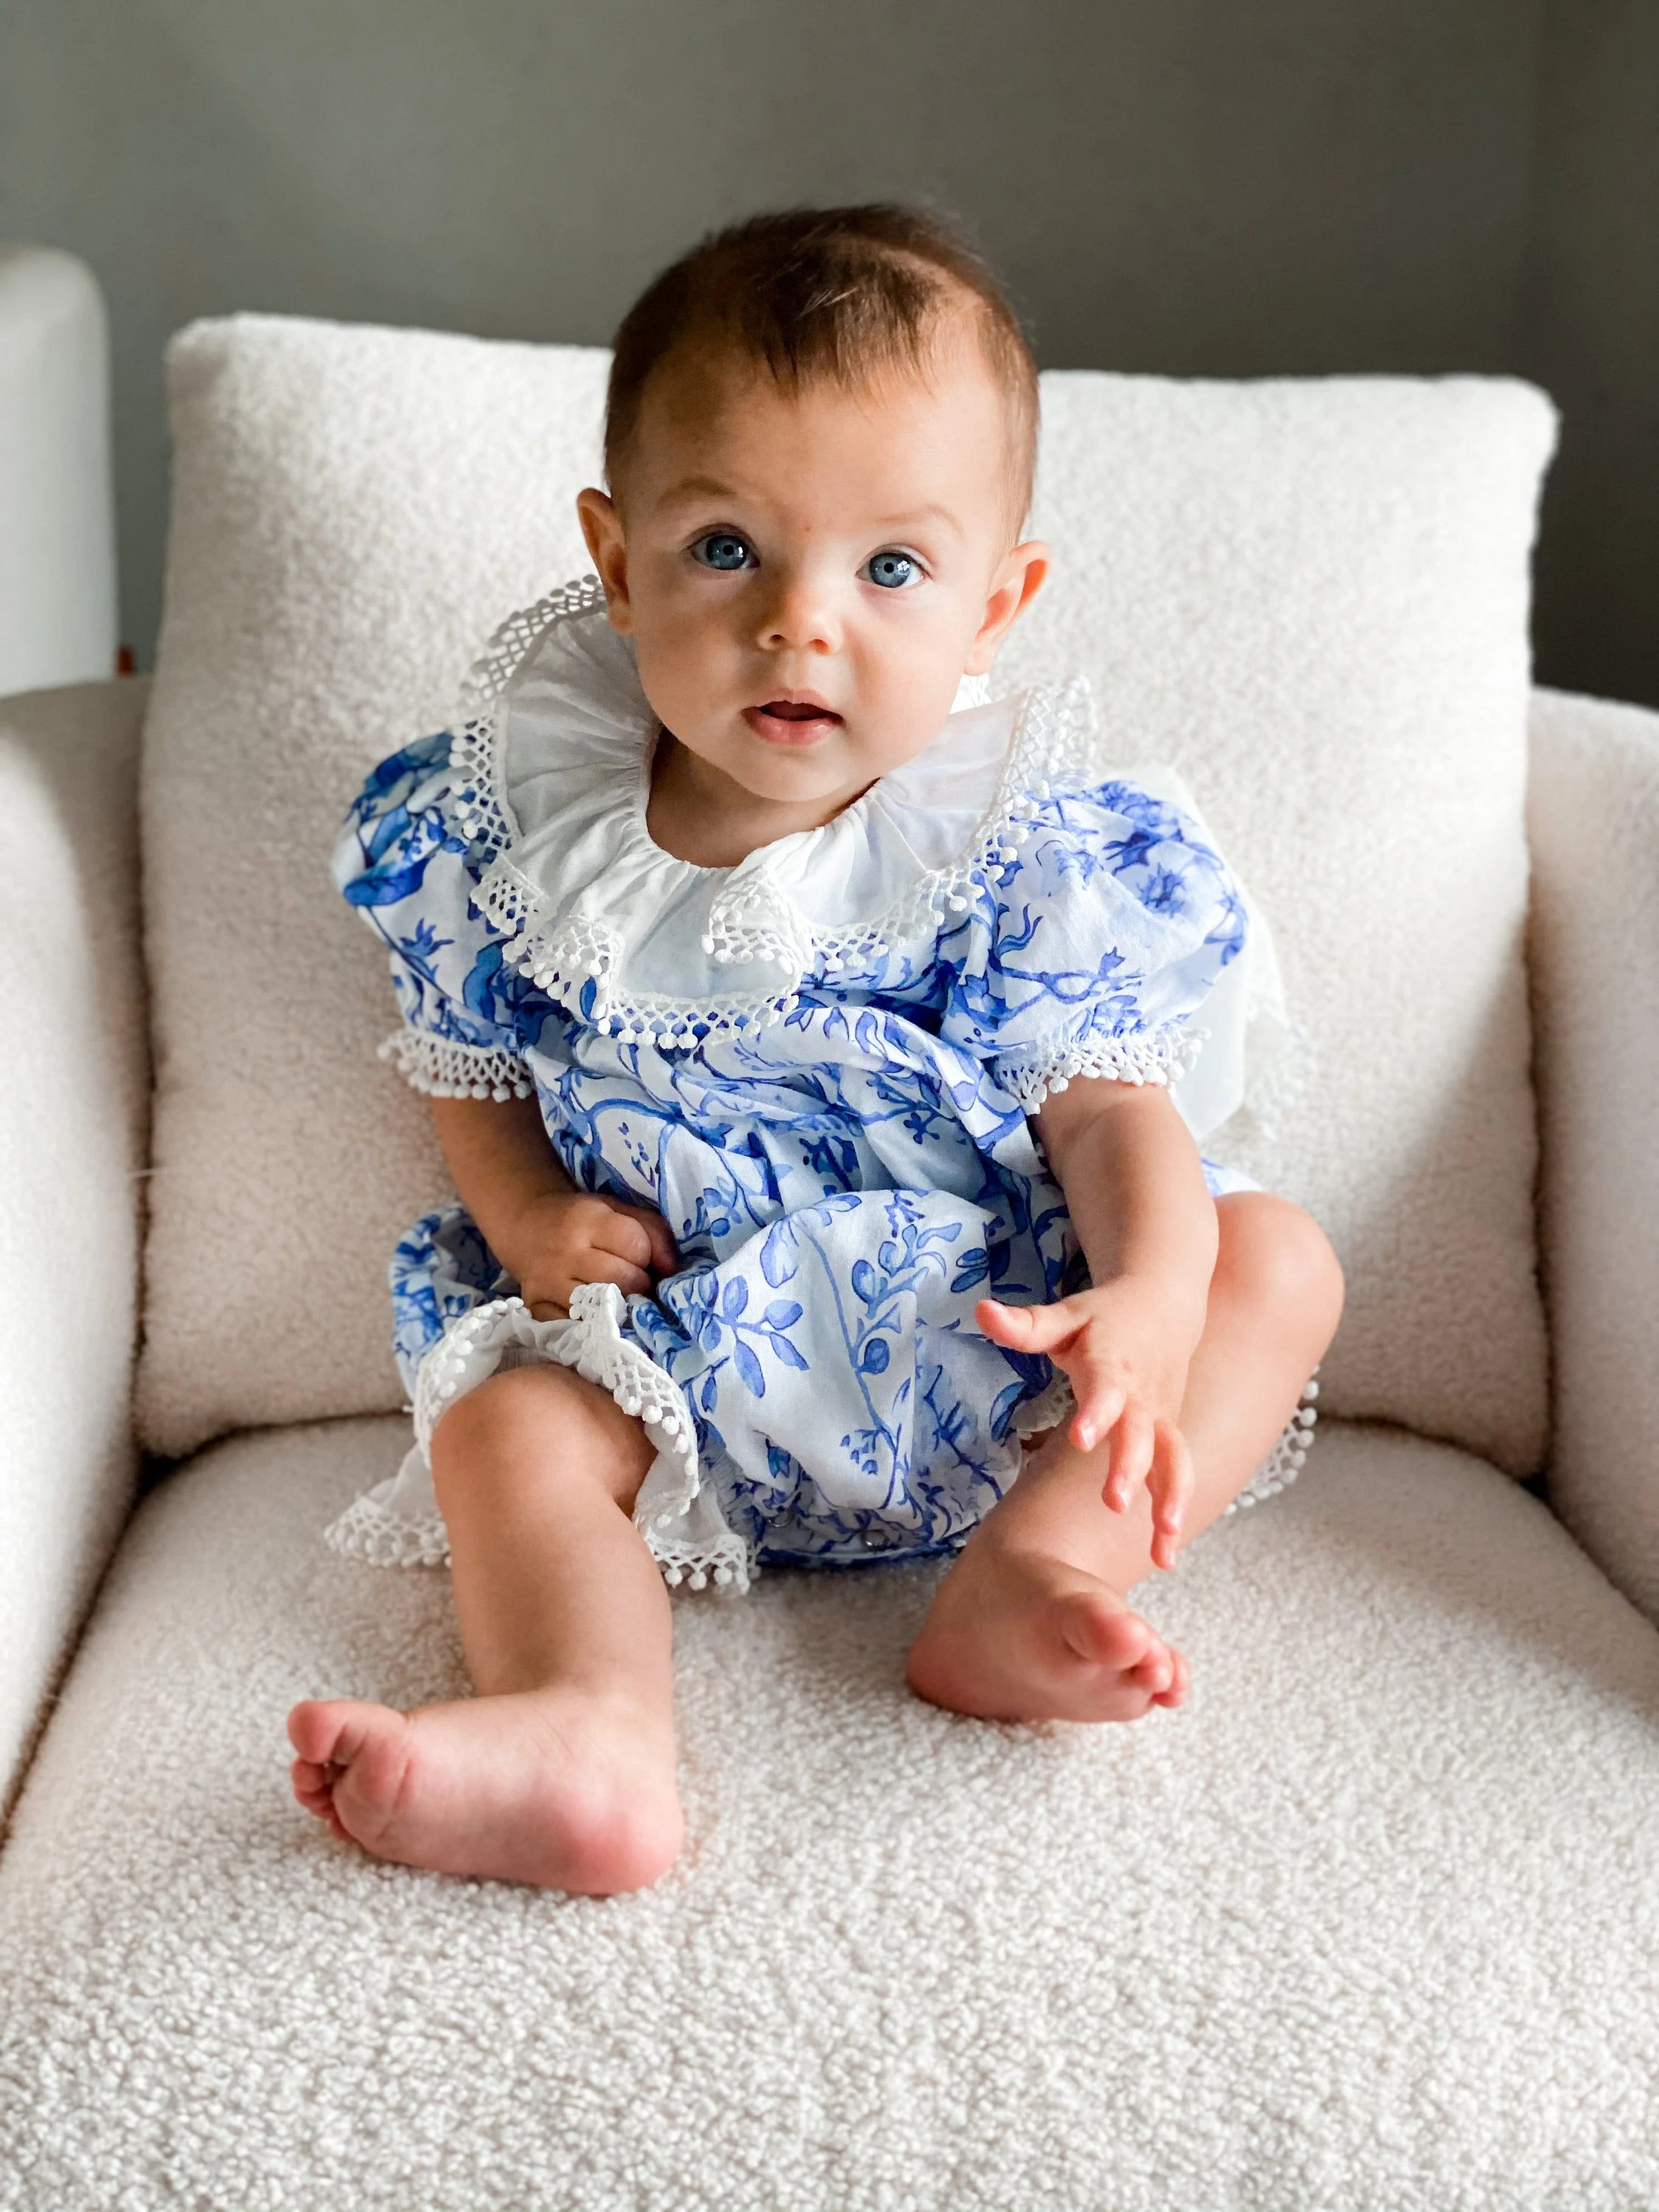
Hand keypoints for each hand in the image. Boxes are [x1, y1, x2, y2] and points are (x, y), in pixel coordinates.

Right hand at [500, 1187, 678, 1318]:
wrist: (526, 1227)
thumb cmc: (581, 1221)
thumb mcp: (617, 1210)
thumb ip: (652, 1232)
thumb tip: (672, 1270)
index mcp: (587, 1219)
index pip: (635, 1245)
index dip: (648, 1255)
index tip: (643, 1258)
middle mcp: (565, 1252)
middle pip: (623, 1280)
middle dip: (639, 1283)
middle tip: (635, 1282)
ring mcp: (548, 1283)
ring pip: (603, 1307)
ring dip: (621, 1307)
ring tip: (620, 1297)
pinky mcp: (536, 1307)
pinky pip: (576, 1326)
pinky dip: (593, 1324)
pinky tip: (597, 1314)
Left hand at [977, 1284, 1197, 1569]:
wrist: (1162, 1308)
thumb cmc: (1103, 1319)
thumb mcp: (1064, 1316)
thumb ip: (1025, 1324)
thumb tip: (980, 1310)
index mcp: (1112, 1365)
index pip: (1106, 1388)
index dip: (1096, 1413)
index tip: (1081, 1438)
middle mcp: (1140, 1396)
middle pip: (1139, 1433)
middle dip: (1130, 1467)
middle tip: (1114, 1503)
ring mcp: (1159, 1419)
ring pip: (1172, 1459)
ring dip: (1169, 1498)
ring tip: (1163, 1541)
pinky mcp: (1168, 1436)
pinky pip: (1177, 1475)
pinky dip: (1174, 1513)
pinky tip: (1165, 1556)